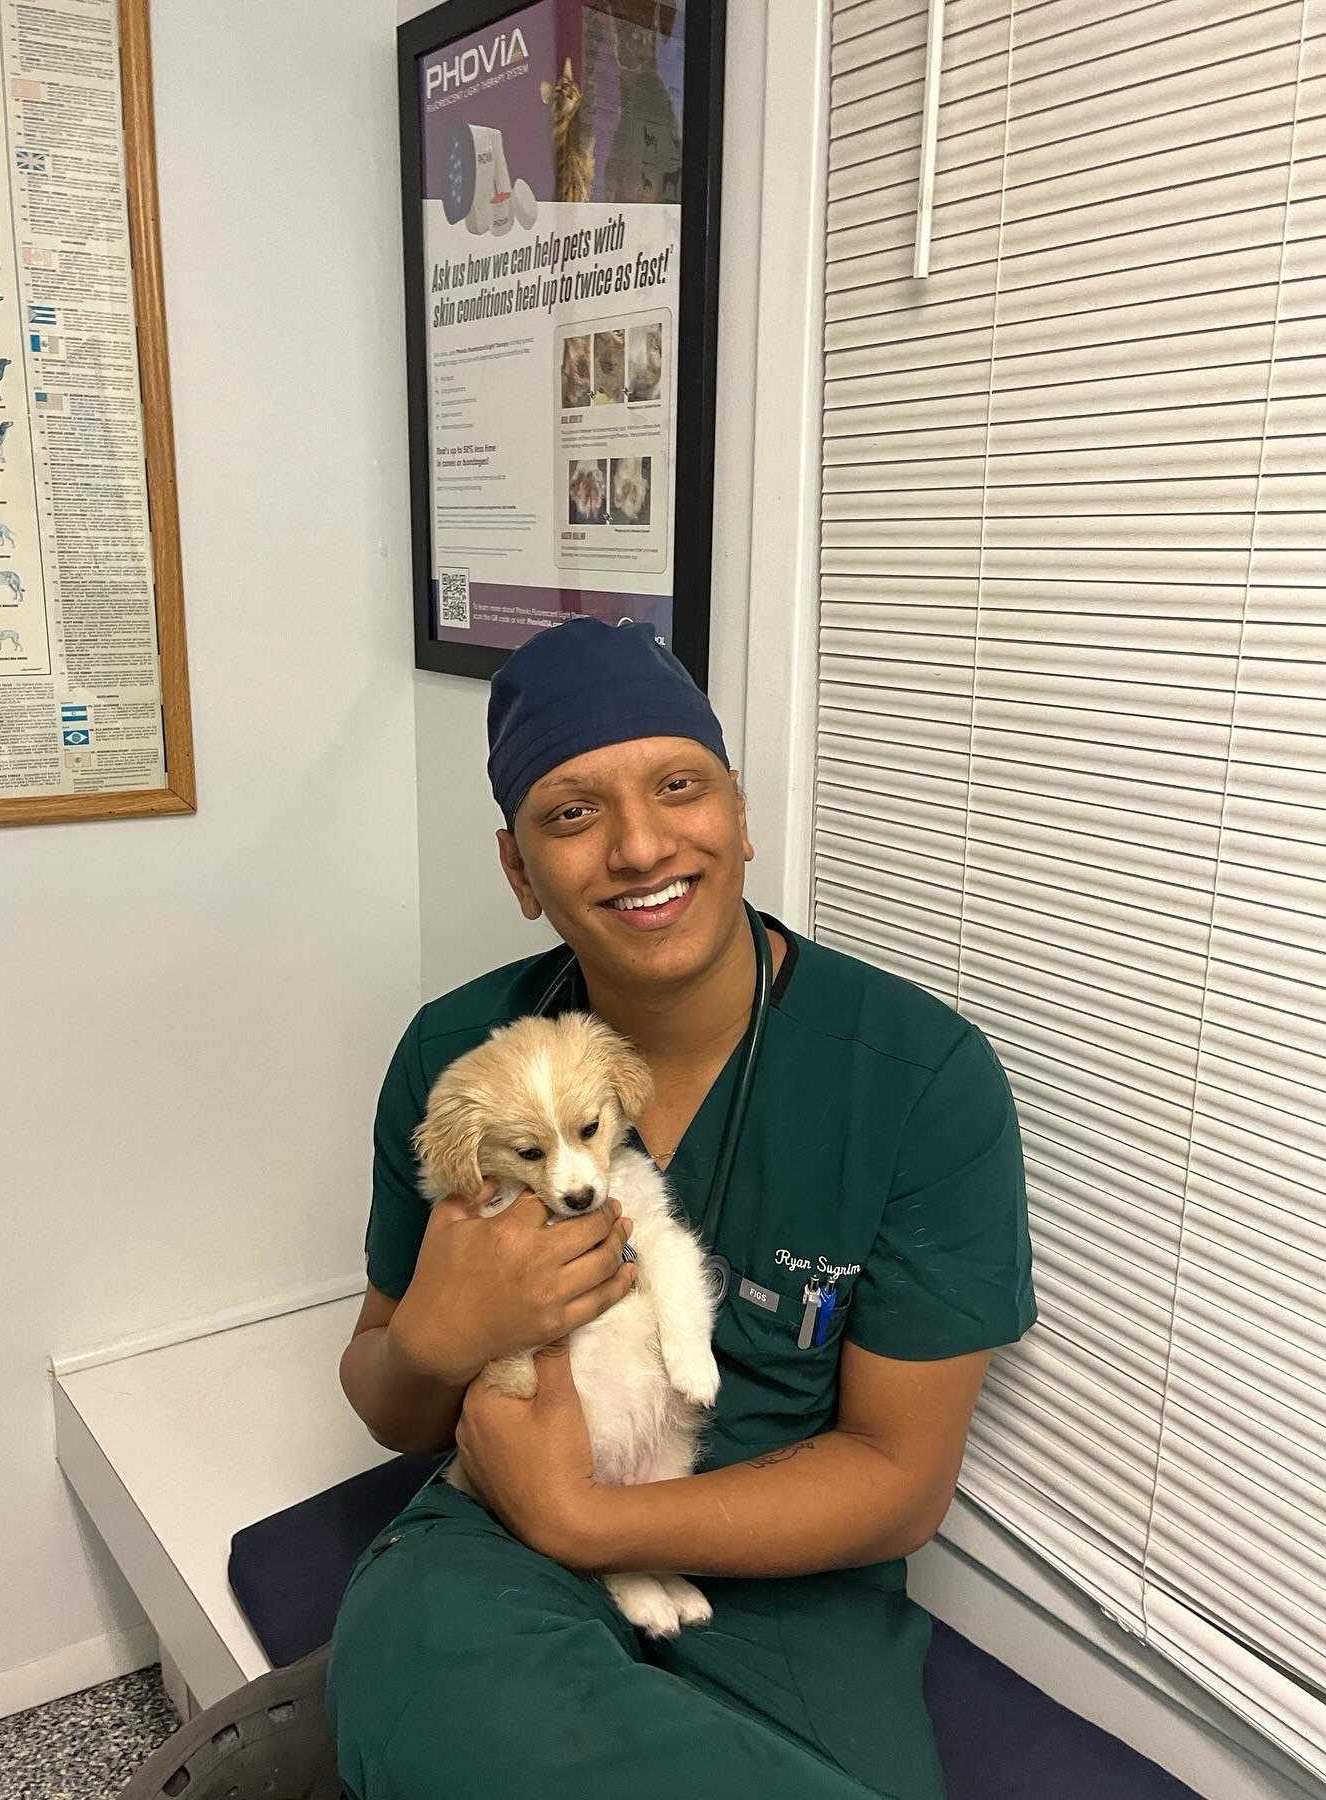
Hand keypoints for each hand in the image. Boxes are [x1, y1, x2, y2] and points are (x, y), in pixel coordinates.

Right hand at [386, 1183, 635, 1389]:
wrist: (438, 1336)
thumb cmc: (438, 1277)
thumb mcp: (445, 1222)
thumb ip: (471, 1192)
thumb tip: (496, 1175)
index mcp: (510, 1230)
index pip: (548, 1201)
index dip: (556, 1193)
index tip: (561, 1192)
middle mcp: (538, 1259)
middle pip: (589, 1227)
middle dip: (605, 1212)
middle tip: (611, 1205)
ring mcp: (552, 1294)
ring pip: (602, 1261)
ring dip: (618, 1240)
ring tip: (623, 1228)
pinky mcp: (558, 1322)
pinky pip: (600, 1300)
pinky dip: (620, 1282)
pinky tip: (629, 1268)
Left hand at [454, 1340, 610, 1564]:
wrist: (559, 1524)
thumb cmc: (559, 1457)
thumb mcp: (561, 1399)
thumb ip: (553, 1355)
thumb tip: (551, 1321)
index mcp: (476, 1401)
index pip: (491, 1358)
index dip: (516, 1348)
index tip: (538, 1346)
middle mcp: (461, 1426)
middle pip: (487, 1386)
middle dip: (512, 1377)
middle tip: (543, 1374)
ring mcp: (467, 1456)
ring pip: (486, 1414)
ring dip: (507, 1407)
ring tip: (537, 1405)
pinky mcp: (478, 1478)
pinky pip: (487, 1441)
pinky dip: (503, 1434)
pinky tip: (527, 1438)